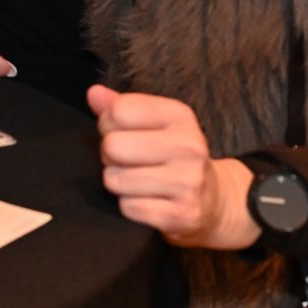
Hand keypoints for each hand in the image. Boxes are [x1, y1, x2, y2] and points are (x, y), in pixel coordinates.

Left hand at [87, 84, 257, 249]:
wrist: (214, 201)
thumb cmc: (173, 157)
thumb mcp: (154, 124)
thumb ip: (120, 106)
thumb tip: (93, 93)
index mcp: (180, 116)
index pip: (118, 111)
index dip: (108, 124)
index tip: (125, 133)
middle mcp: (189, 146)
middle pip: (113, 146)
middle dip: (110, 156)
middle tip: (129, 162)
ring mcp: (188, 182)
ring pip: (115, 179)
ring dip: (119, 184)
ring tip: (139, 182)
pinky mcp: (182, 214)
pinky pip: (128, 208)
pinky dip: (130, 207)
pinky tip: (149, 201)